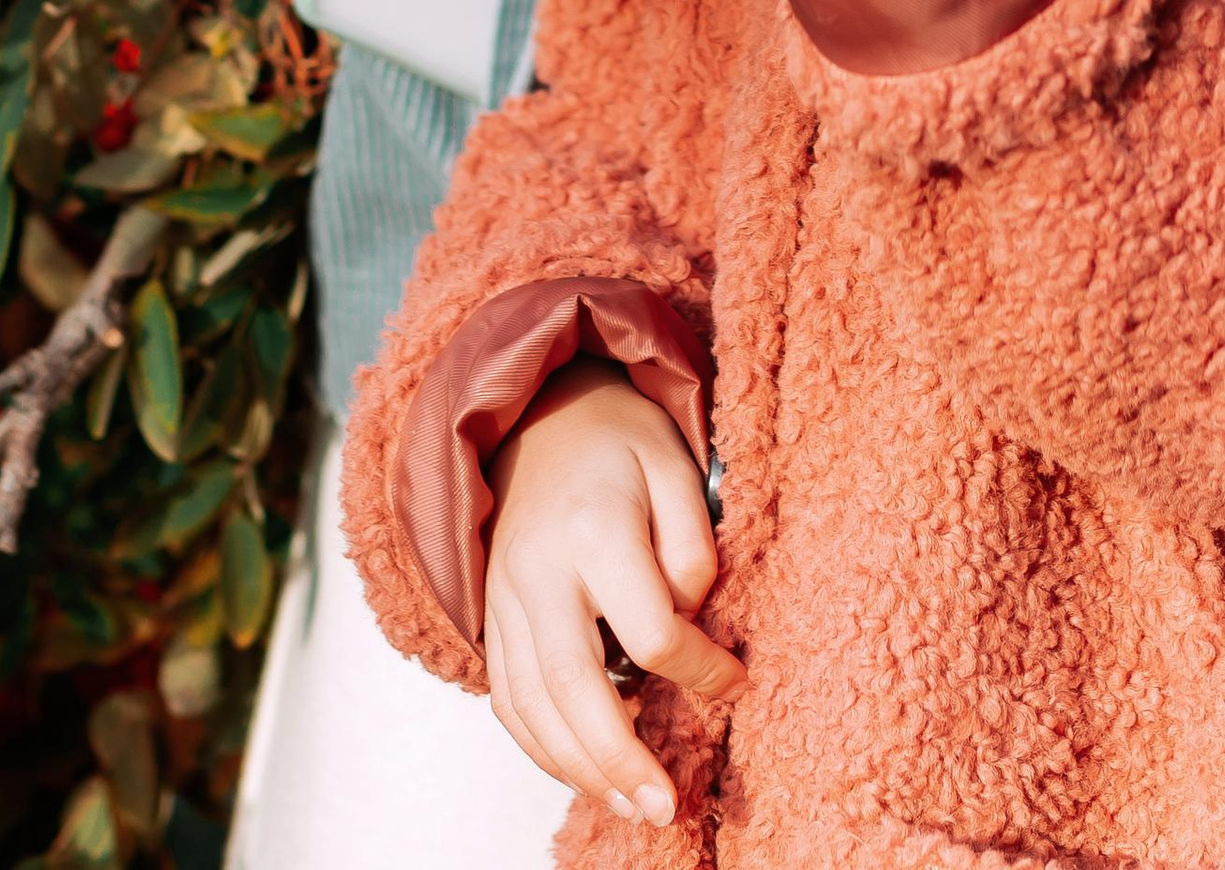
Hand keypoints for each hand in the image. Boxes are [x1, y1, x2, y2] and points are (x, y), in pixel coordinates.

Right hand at [482, 366, 741, 820]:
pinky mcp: (490, 618)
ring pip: (532, 707)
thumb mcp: (676, 463)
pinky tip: (583, 773)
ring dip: (581, 770)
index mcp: (594, 528)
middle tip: (665, 809)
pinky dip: (541, 748)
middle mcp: (538, 572)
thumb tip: (690, 620)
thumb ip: (693, 545)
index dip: (701, 670)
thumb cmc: (620, 442)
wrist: (538, 415)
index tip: (735, 682)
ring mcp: (503, 599)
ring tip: (634, 807)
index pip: (652, 629)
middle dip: (620, 759)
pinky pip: (506, 699)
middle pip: (575, 686)